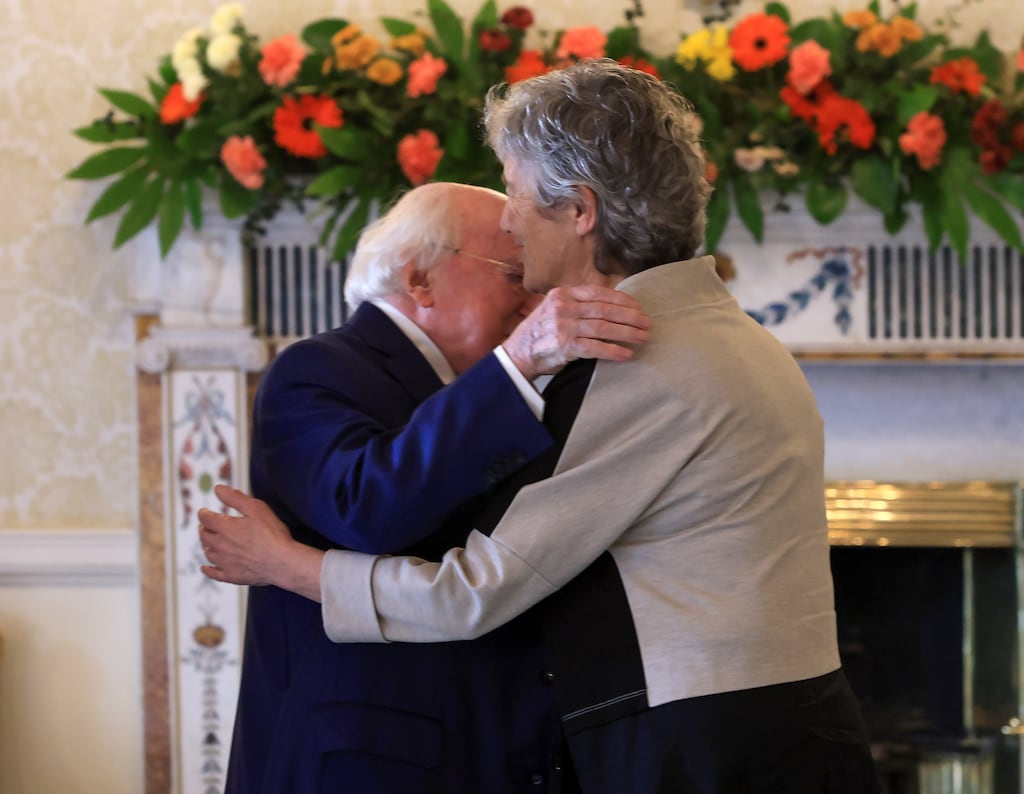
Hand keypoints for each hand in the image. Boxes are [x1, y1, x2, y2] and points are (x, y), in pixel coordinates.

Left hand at [199, 484, 323, 600]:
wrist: (282, 562)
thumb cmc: (273, 534)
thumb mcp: (257, 508)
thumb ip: (235, 498)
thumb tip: (217, 489)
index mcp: (225, 528)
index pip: (206, 518)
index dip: (204, 513)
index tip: (204, 512)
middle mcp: (220, 545)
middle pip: (204, 535)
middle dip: (204, 528)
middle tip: (206, 525)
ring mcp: (224, 562)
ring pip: (208, 553)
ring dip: (206, 545)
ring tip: (209, 541)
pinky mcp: (230, 576)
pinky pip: (213, 574)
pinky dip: (207, 570)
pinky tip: (205, 568)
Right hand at [502, 285, 650, 378]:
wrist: (517, 353)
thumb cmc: (540, 332)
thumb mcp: (554, 308)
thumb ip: (577, 304)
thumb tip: (610, 305)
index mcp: (563, 294)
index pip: (599, 293)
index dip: (622, 300)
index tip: (638, 307)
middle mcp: (563, 307)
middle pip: (605, 309)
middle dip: (630, 316)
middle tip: (647, 322)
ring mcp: (564, 327)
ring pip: (603, 327)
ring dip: (627, 333)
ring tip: (643, 337)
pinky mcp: (565, 347)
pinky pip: (595, 348)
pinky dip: (613, 351)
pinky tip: (627, 354)